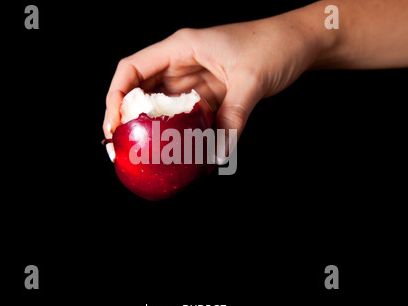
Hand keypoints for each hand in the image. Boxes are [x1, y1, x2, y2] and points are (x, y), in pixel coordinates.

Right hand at [103, 15, 320, 160]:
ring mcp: (194, 80)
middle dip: (127, 118)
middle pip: (141, 90)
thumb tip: (217, 155)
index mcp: (181, 47)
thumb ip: (233, 117)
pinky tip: (180, 151)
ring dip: (153, 129)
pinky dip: (180, 133)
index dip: (115, 96)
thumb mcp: (252, 79)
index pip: (132, 68)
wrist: (299, 42)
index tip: (113, 124)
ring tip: (145, 154)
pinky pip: (186, 116)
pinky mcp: (208, 94)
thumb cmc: (274, 44)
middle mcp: (181, 63)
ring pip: (161, 106)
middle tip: (122, 148)